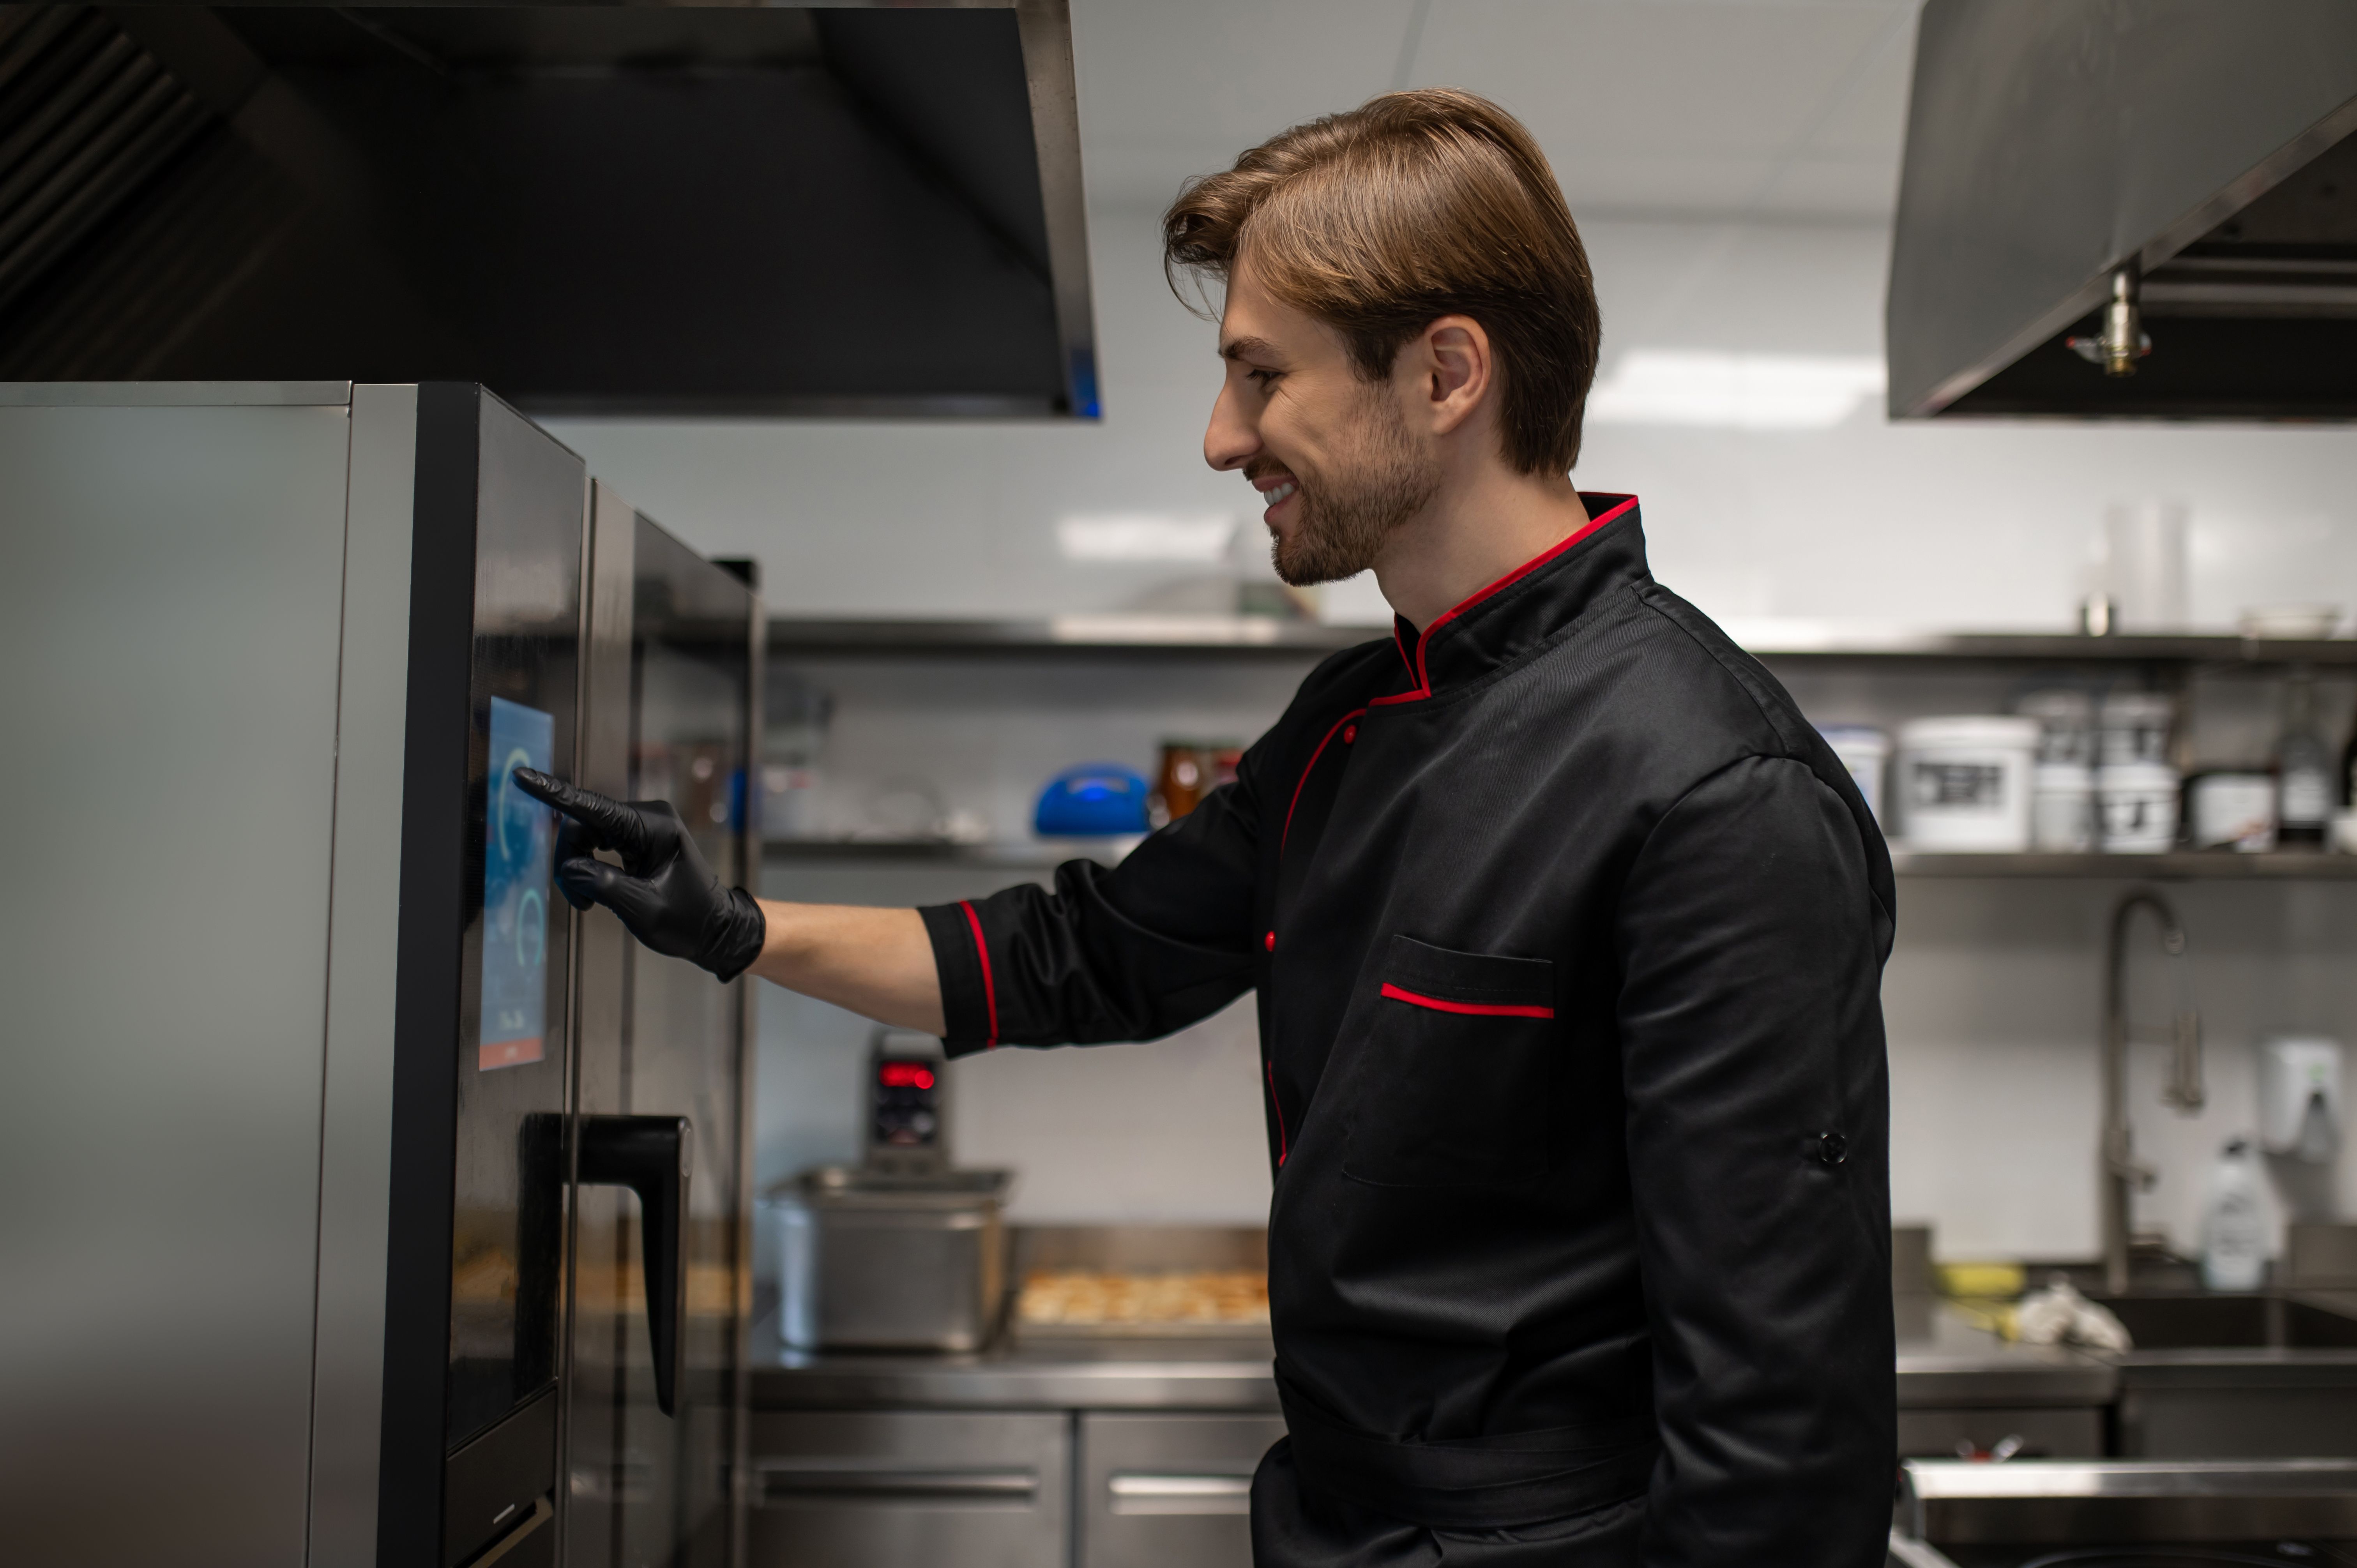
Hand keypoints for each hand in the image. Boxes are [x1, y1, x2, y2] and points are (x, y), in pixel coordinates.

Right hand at [512, 769, 765, 981]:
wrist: (716, 929)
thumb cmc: (689, 920)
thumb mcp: (643, 909)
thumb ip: (603, 885)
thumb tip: (569, 868)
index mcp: (656, 827)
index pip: (593, 807)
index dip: (553, 793)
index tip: (521, 778)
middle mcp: (648, 818)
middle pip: (583, 825)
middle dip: (570, 860)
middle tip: (579, 902)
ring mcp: (642, 826)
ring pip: (585, 835)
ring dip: (578, 868)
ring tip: (589, 903)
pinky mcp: (636, 838)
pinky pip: (596, 844)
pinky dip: (588, 868)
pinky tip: (595, 893)